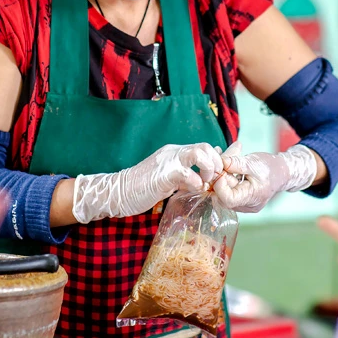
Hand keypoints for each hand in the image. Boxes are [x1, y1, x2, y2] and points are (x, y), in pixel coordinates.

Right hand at [71, 143, 222, 223]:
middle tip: (214, 179)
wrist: (119, 191)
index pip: (204, 147)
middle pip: (206, 146)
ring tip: (204, 183)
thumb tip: (206, 172)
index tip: (218, 176)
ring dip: (208, 169)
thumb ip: (187, 173)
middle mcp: (173, 152)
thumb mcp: (169, 178)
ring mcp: (168, 161)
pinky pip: (187, 173)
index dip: (216, 160)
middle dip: (216, 163)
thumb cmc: (143, 188)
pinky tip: (194, 189)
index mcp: (175, 152)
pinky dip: (196, 182)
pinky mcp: (164, 174)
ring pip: (199, 153)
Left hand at [212, 142, 317, 212]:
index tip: (220, 171)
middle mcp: (247, 206)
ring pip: (223, 195)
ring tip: (226, 163)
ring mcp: (243, 205)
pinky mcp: (241, 201)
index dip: (220, 185)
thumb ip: (235, 163)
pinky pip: (228, 193)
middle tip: (221, 162)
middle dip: (219, 179)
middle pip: (223, 197)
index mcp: (252, 197)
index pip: (228, 199)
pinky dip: (225, 180)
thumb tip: (218, 162)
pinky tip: (228, 168)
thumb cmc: (270, 167)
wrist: (282, 172)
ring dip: (221, 178)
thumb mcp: (252, 162)